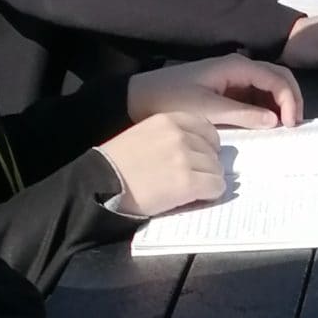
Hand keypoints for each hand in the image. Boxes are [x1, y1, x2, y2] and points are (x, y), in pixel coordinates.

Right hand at [95, 111, 226, 216]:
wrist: (100, 185)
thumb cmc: (116, 163)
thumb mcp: (143, 135)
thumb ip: (168, 136)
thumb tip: (196, 149)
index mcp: (167, 120)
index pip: (205, 128)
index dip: (207, 144)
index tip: (201, 156)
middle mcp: (179, 135)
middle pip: (213, 151)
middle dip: (207, 165)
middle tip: (195, 177)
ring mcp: (184, 158)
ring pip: (216, 170)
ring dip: (209, 180)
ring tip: (193, 189)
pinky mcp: (187, 183)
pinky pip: (215, 187)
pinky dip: (211, 194)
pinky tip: (198, 197)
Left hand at [126, 54, 301, 129]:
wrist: (139, 97)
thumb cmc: (170, 99)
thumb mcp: (207, 110)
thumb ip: (243, 114)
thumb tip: (274, 120)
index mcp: (235, 66)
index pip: (276, 77)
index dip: (289, 100)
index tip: (290, 125)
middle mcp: (238, 67)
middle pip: (278, 76)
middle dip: (291, 98)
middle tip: (294, 125)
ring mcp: (233, 77)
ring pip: (269, 85)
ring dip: (281, 103)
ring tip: (284, 128)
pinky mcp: (227, 89)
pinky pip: (255, 95)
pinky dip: (266, 108)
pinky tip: (267, 125)